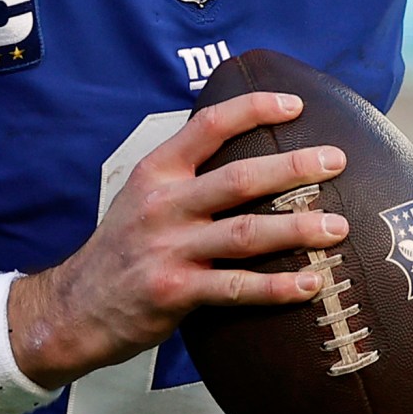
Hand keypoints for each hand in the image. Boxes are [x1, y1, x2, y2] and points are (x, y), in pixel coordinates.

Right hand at [11, 91, 347, 387]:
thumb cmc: (121, 250)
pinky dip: (277, 287)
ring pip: (244, 234)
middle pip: (239, 179)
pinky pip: (236, 288)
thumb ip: (185, 175)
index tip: (295, 105)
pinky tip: (310, 284)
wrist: (74, 308)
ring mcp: (168, 249)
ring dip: (297, 229)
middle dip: (294, 167)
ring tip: (338, 228)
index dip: (254, 109)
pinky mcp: (174, 292)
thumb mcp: (140, 197)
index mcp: (156, 172)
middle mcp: (162, 205)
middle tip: (336, 161)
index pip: (208, 125)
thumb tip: (249, 155)